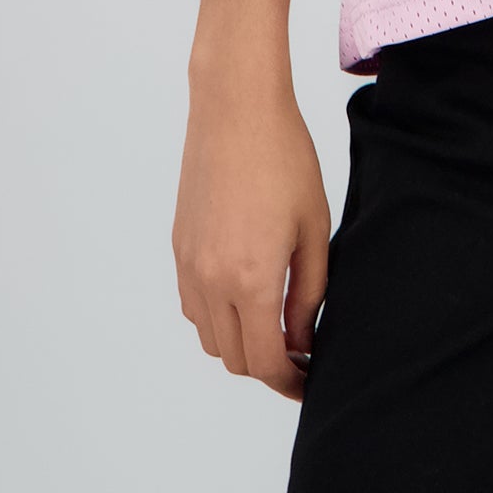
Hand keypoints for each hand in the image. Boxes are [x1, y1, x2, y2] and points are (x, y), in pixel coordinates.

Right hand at [173, 62, 331, 401]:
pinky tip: (247, 298)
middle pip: (234, 359)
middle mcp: (210, 281)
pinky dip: (218, 319)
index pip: (265, 361)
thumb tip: (302, 340)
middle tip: (302, 357)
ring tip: (277, 328)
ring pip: (209, 338)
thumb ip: (309, 293)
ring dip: (241, 345)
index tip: (311, 383)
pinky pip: (193, 307)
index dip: (290, 382)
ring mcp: (188, 265)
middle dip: (269, 368)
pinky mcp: (178, 248)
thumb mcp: (313, 229)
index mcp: (250, 279)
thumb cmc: (284, 160)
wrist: (235, 110)